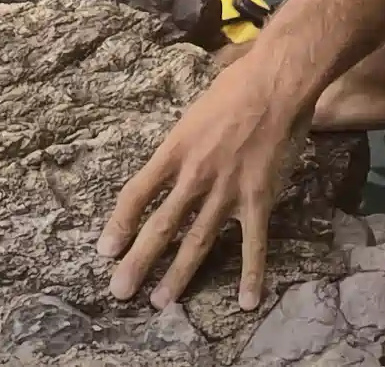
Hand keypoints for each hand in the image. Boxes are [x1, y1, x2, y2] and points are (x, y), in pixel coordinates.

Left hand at [97, 50, 308, 311]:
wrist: (278, 81)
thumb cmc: (237, 84)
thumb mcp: (195, 109)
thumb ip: (182, 141)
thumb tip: (172, 159)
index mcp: (175, 149)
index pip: (136, 193)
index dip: (119, 223)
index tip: (106, 249)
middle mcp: (195, 175)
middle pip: (161, 225)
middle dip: (138, 261)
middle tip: (120, 290)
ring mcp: (227, 190)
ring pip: (197, 240)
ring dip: (178, 275)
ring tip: (160, 302)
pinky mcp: (258, 198)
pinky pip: (254, 243)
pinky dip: (251, 274)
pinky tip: (248, 301)